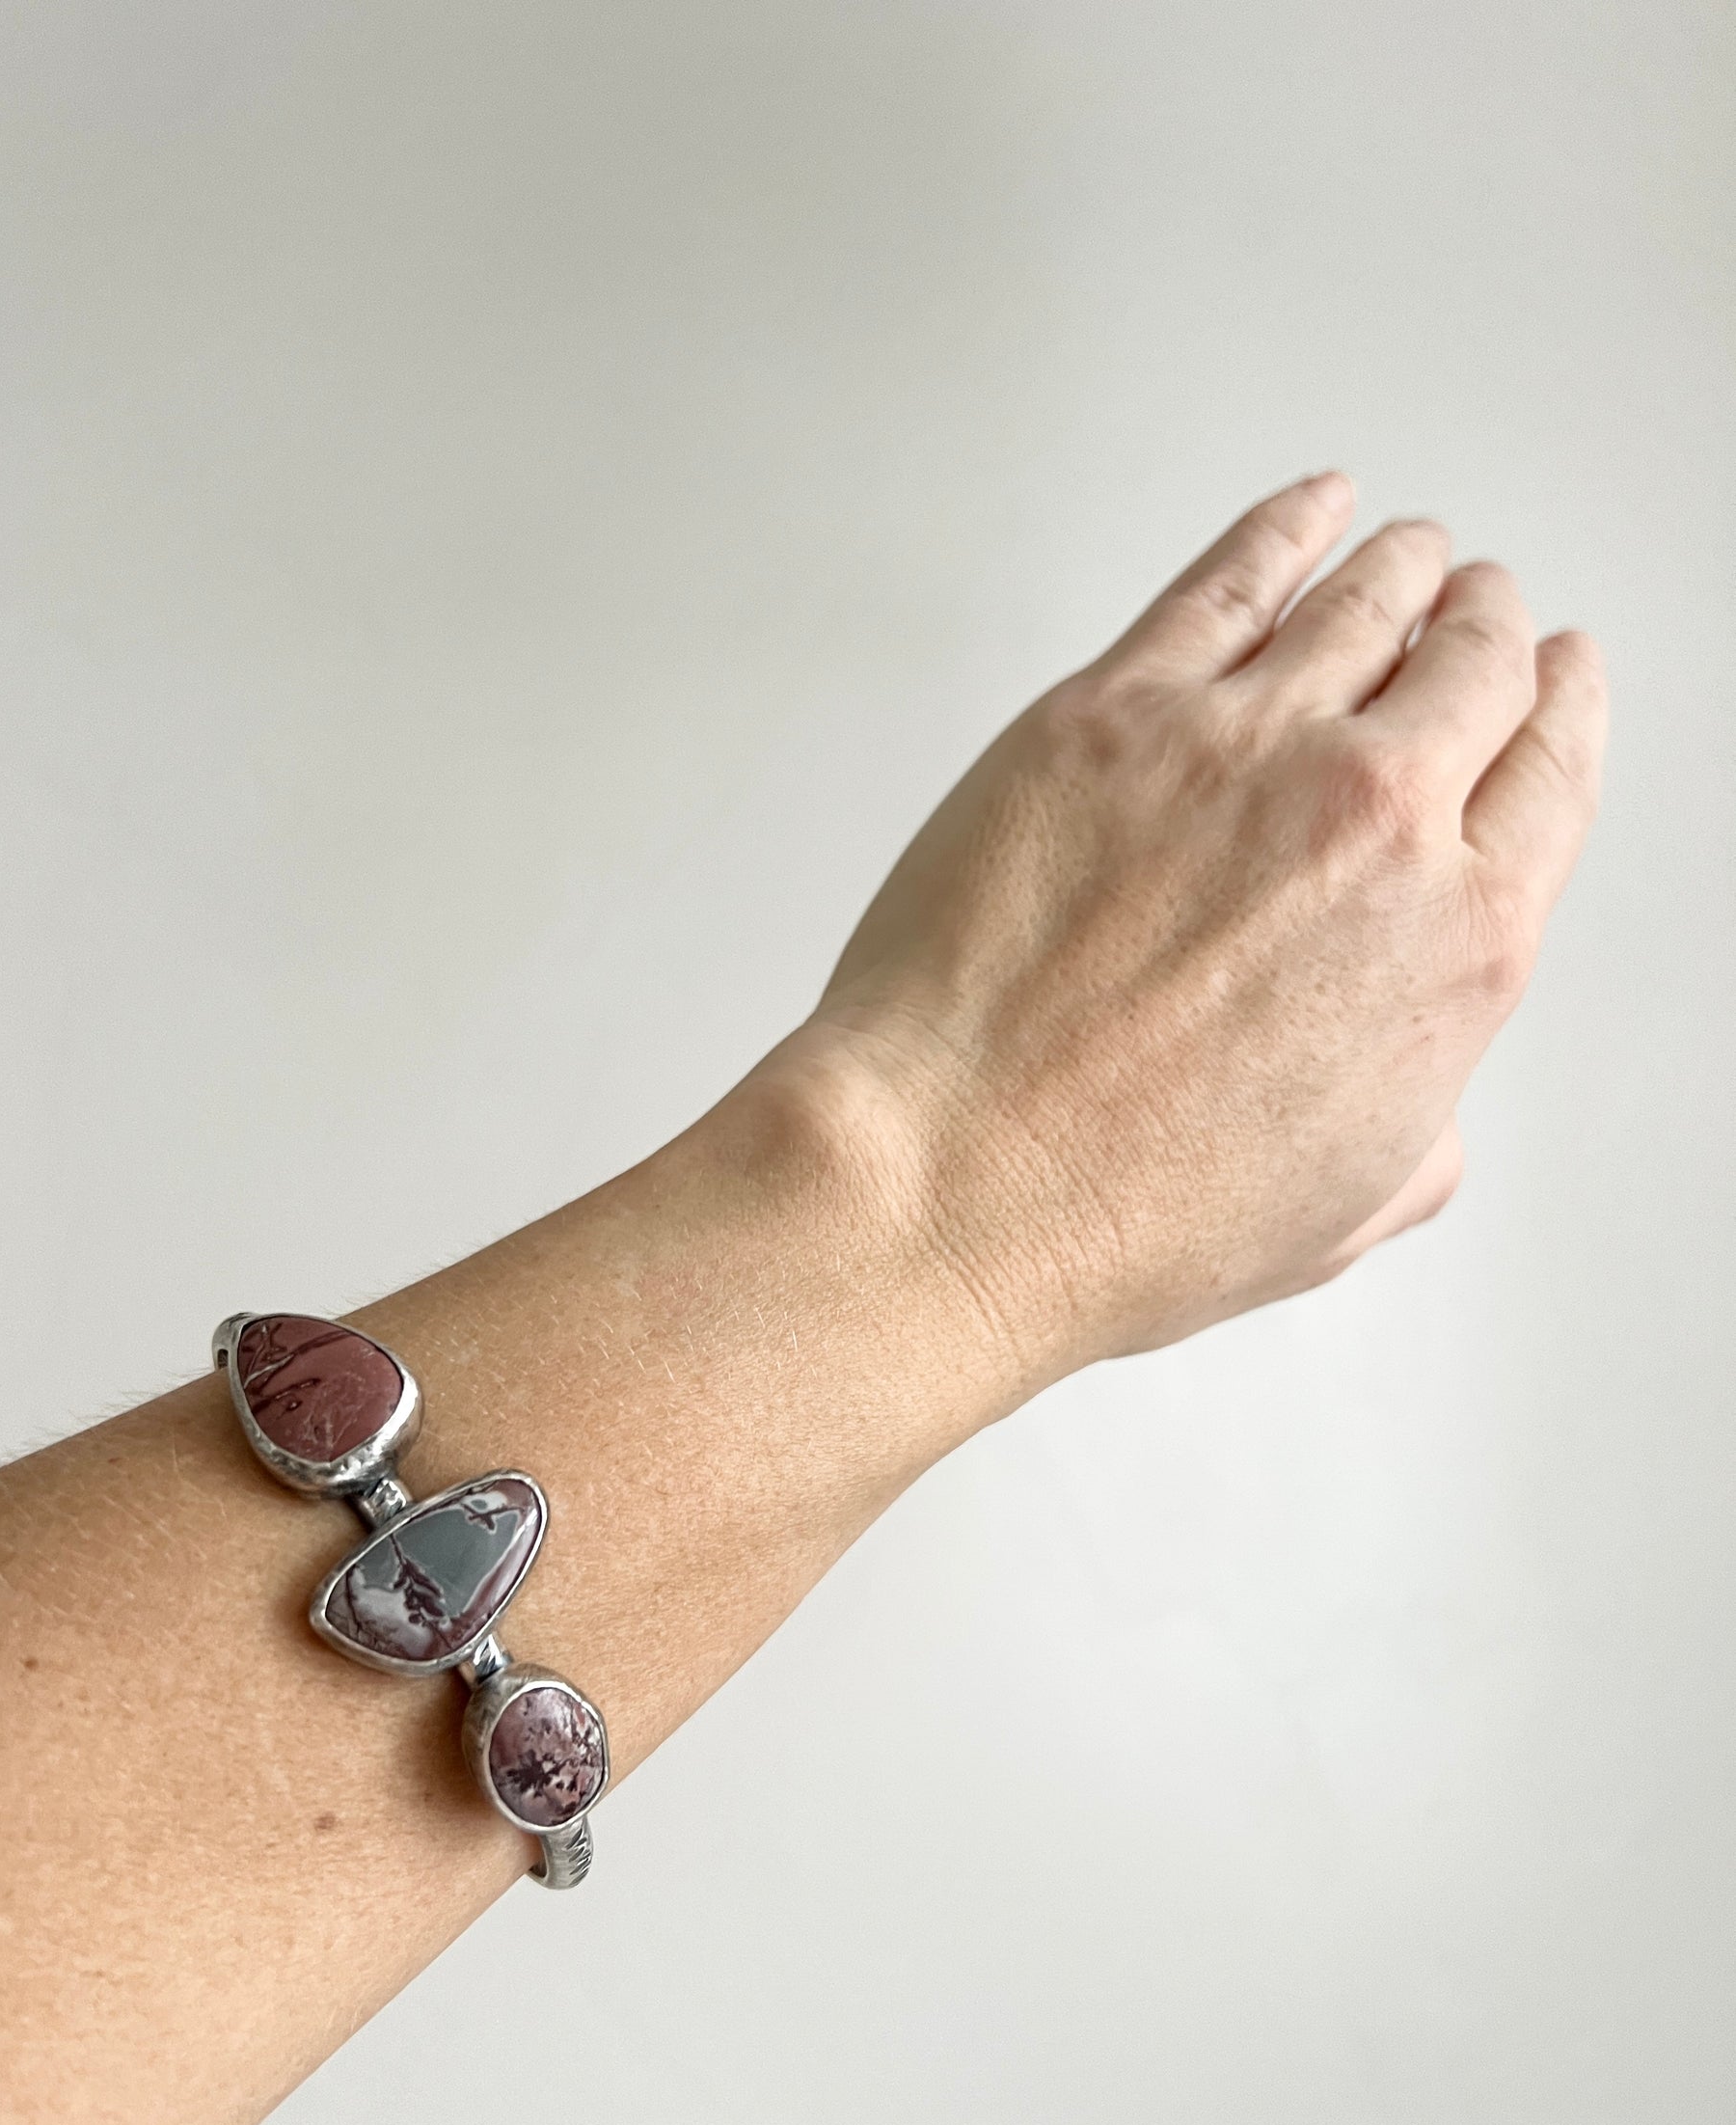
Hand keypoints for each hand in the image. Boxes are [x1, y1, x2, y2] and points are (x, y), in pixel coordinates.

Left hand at [776, 473, 1605, 1388]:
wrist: (961, 1177)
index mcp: (1462, 939)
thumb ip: (1416, 1115)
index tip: (1562, 676)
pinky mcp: (1115, 707)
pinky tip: (1314, 508)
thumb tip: (1413, 1088)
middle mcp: (1376, 815)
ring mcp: (1243, 743)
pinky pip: (1233, 576)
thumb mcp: (1343, 1208)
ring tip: (1411, 550)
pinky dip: (1290, 525)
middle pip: (1477, 663)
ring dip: (1407, 566)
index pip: (1555, 771)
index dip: (1565, 707)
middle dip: (1488, 628)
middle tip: (1479, 610)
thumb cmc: (1128, 1213)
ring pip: (1368, 599)